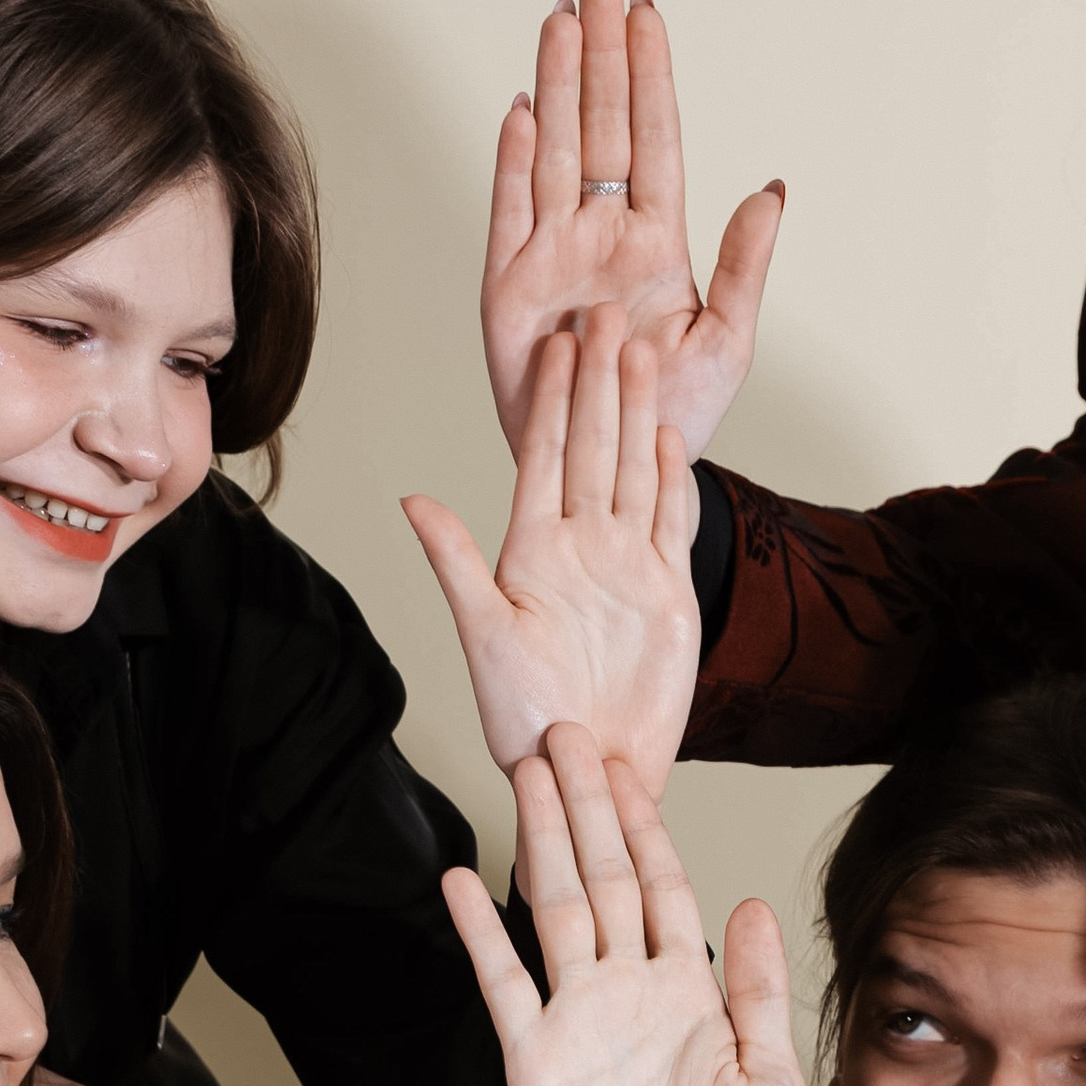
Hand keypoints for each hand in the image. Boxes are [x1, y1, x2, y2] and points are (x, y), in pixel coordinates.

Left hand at [406, 307, 700, 798]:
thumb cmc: (524, 719)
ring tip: (640, 354)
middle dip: (597, 382)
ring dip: (637, 414)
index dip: (551, 400)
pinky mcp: (667, 593)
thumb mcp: (483, 635)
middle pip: (592, 448)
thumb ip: (456, 563)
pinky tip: (671, 434)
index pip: (543, 458)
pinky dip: (673, 479)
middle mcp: (579, 547)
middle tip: (604, 317)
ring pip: (633, 472)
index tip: (556, 342)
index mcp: (531, 549)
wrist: (588, 769)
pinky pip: (671, 523)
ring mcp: (626, 566)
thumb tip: (412, 501)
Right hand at [442, 723, 804, 1085]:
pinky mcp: (533, 1058)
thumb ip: (759, 990)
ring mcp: (577, 1020)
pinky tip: (460, 879)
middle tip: (566, 734)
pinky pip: (503, 982)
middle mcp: (628, 993)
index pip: (664, 888)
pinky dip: (481, 930)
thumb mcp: (771, 1078)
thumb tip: (750, 902)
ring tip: (525, 771)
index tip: (624, 766)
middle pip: (604, 877)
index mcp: (689, 994)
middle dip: (586, 806)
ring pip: (555, 908)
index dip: (645, 826)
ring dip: (541, 840)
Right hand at [481, 0, 781, 463]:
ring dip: (559, 83)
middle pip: (601, 122)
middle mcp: (602, 233)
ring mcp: (554, 253)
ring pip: (557, 149)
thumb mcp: (729, 343)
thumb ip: (746, 266)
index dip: (650, 71)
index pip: (653, 135)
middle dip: (601, 49)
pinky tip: (524, 109)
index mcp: (657, 239)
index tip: (647, 7)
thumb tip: (773, 190)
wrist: (617, 467)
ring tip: (562, 18)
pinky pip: (512, 211)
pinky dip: (516, 161)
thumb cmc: (670, 411)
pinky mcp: (511, 287)